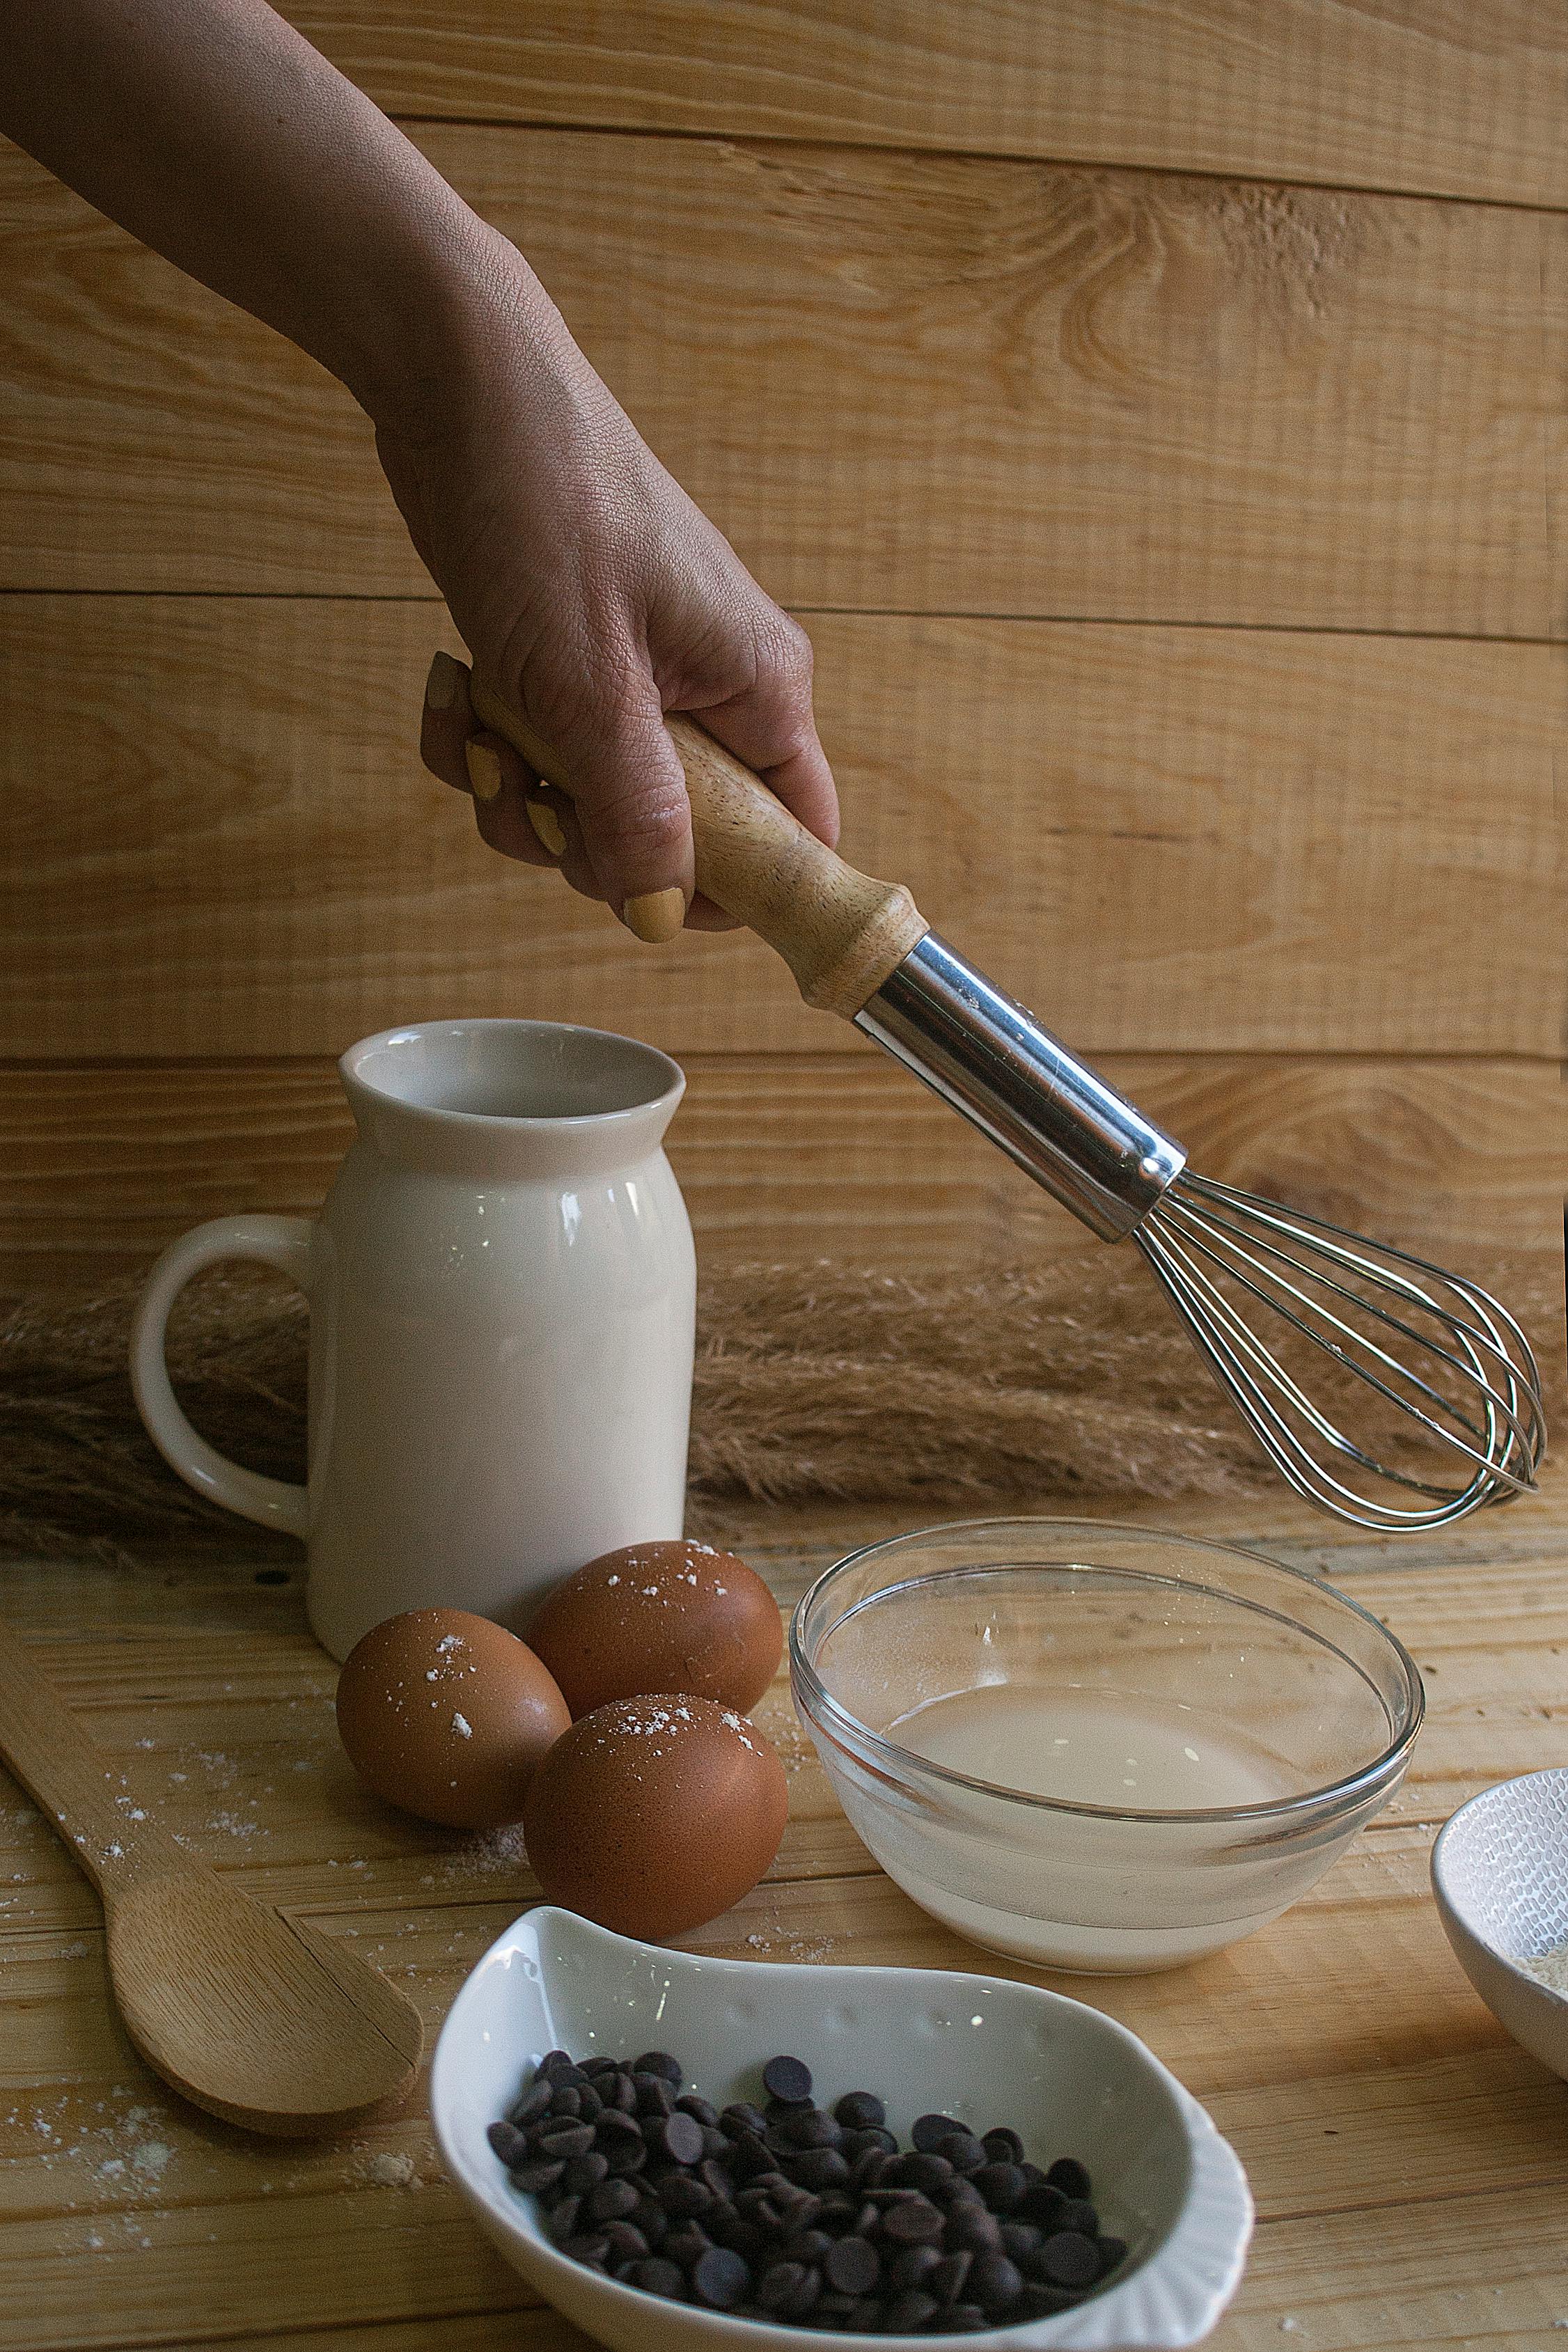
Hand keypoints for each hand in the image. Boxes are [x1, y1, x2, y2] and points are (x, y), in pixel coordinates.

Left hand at [383, 281, 838, 934]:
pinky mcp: (572, 663)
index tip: (638, 895)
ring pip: (592, 806)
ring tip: (481, 726)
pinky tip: (455, 690)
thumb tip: (659, 918)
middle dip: (584, 839)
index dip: (727, 891)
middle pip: (677, 839)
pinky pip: (540, 754)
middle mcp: (714, 690)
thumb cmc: (544, 507)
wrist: (459, 386)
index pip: (794, 838)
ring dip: (517, 793)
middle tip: (533, 789)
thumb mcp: (591, 688)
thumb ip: (637, 812)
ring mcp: (642, 677)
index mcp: (759, 692)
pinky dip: (486, 741)